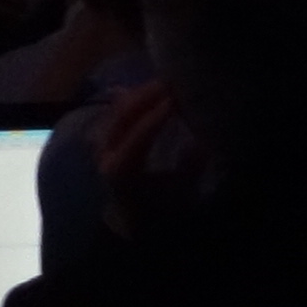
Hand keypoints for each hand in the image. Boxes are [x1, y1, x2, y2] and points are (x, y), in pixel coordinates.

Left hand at [85, 76, 195, 239]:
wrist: (131, 226)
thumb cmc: (159, 212)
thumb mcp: (180, 193)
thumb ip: (190, 167)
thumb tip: (203, 140)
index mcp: (121, 172)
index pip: (135, 138)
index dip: (155, 117)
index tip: (177, 98)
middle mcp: (105, 157)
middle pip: (120, 117)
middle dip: (147, 95)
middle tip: (175, 80)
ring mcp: (102, 148)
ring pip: (116, 112)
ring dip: (140, 94)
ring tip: (166, 82)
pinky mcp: (106, 142)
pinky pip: (115, 113)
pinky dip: (133, 99)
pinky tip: (149, 91)